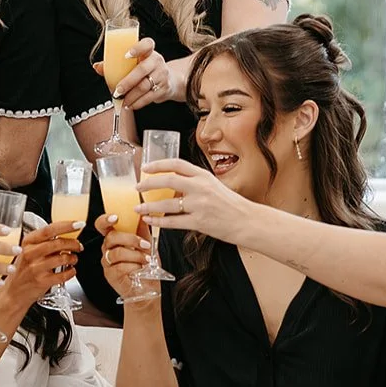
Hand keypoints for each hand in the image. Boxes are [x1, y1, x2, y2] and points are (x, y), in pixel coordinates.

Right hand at [0, 223, 81, 307]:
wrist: (13, 293)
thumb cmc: (23, 272)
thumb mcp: (28, 252)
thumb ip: (44, 243)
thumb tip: (66, 235)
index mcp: (27, 242)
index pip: (49, 230)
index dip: (67, 226)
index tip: (79, 224)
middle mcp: (29, 253)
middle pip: (58, 243)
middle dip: (73, 244)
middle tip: (79, 246)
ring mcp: (35, 268)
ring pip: (62, 258)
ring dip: (73, 258)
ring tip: (73, 259)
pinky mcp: (41, 281)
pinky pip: (63, 274)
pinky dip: (71, 272)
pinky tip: (70, 271)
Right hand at [94, 213, 152, 298]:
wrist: (147, 288)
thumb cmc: (145, 267)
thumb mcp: (147, 245)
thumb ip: (144, 230)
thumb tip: (144, 213)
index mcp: (114, 239)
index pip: (102, 225)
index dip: (105, 220)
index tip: (115, 217)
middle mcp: (107, 249)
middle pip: (111, 237)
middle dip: (131, 239)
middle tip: (145, 245)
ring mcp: (107, 262)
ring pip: (117, 253)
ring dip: (136, 255)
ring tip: (147, 260)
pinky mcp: (110, 275)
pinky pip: (120, 267)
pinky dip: (134, 267)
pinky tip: (140, 270)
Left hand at [105, 37, 182, 109]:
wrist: (169, 81)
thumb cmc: (145, 70)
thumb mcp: (134, 64)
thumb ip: (115, 64)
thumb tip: (97, 67)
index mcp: (148, 51)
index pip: (147, 44)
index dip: (137, 48)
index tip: (126, 55)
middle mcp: (157, 61)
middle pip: (142, 70)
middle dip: (127, 82)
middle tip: (117, 91)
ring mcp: (162, 75)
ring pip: (145, 86)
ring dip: (131, 96)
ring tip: (122, 101)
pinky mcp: (164, 88)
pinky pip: (149, 97)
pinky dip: (138, 103)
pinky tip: (130, 105)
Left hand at [136, 158, 251, 242]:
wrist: (248, 221)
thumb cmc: (231, 204)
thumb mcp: (214, 186)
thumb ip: (195, 183)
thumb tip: (173, 183)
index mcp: (204, 176)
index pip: (177, 164)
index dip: (158, 164)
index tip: (146, 168)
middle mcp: (201, 187)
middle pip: (168, 180)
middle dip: (148, 183)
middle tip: (138, 187)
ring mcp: (199, 205)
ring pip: (167, 203)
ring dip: (149, 206)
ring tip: (139, 208)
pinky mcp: (199, 222)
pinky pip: (173, 222)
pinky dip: (158, 221)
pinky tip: (150, 221)